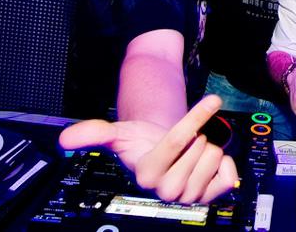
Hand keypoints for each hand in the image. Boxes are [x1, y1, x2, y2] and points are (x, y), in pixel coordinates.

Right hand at [58, 95, 238, 203]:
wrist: (158, 155)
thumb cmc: (140, 142)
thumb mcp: (118, 133)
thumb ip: (94, 133)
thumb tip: (66, 138)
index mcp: (146, 175)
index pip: (178, 140)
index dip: (196, 116)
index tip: (213, 98)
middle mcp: (167, 192)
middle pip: (201, 146)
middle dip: (194, 136)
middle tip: (180, 142)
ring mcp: (189, 197)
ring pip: (215, 156)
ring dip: (206, 147)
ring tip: (188, 153)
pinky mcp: (209, 198)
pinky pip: (229, 176)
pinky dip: (225, 163)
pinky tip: (207, 163)